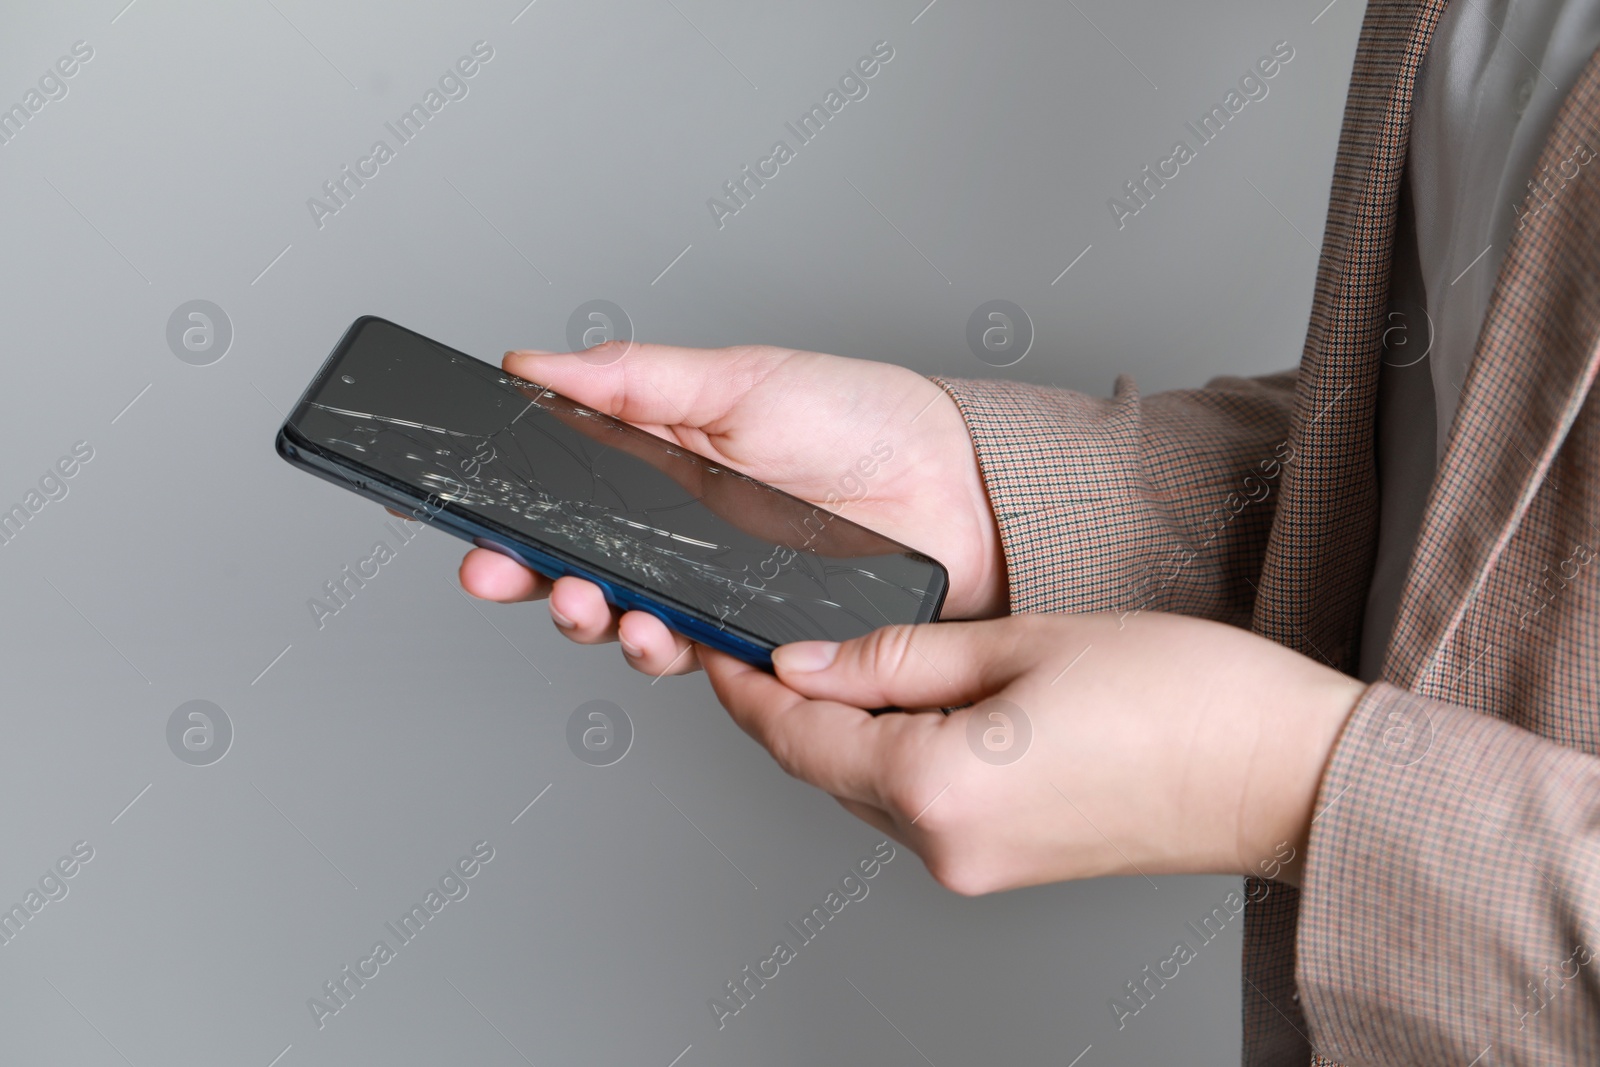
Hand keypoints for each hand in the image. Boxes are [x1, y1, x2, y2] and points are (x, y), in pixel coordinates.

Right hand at [455, 342, 1007, 675]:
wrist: (958, 485)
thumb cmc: (859, 420)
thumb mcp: (739, 379)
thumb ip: (636, 380)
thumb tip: (534, 364)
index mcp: (660, 471)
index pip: (562, 499)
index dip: (507, 513)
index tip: (458, 518)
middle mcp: (679, 540)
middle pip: (577, 571)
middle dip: (530, 578)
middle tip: (506, 571)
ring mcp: (715, 593)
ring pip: (627, 623)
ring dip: (595, 621)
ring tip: (597, 604)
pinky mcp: (759, 639)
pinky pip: (698, 659)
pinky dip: (668, 653)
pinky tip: (661, 634)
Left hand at [700, 611, 1366, 893]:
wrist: (1284, 774)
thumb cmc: (1181, 699)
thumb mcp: (1021, 644)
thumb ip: (898, 659)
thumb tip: (809, 659)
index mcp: (935, 788)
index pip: (795, 735)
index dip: (745, 683)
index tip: (714, 638)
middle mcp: (943, 846)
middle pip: (824, 765)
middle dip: (794, 699)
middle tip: (781, 625)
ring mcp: (975, 866)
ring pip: (869, 784)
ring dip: (850, 724)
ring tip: (860, 650)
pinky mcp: (1006, 864)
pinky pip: (918, 802)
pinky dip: (899, 750)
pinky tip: (923, 699)